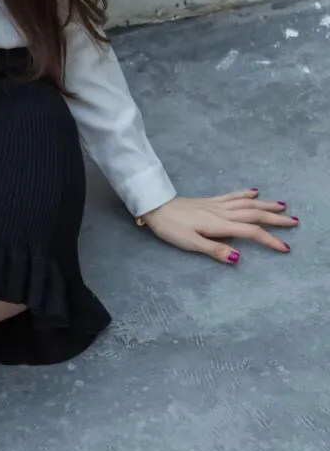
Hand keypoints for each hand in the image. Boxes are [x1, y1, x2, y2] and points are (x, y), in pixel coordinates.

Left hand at [140, 189, 298, 263]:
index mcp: (220, 225)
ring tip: (283, 205)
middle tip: (295, 221)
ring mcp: (217, 205)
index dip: (269, 239)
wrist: (156, 207)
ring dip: (266, 205)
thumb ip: (214, 250)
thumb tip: (237, 258)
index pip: (251, 232)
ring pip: (247, 203)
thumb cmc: (171, 228)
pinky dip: (246, 194)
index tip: (285, 247)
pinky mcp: (210, 201)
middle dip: (276, 219)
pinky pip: (233, 196)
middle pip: (255, 215)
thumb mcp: (190, 244)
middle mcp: (222, 212)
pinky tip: (255, 191)